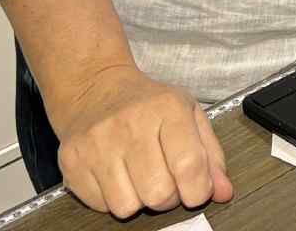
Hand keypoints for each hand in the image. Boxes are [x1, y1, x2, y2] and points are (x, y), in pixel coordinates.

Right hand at [54, 61, 234, 216]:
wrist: (94, 88)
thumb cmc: (148, 105)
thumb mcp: (188, 114)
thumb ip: (210, 155)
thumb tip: (224, 191)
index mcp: (167, 108)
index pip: (190, 166)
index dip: (199, 190)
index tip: (196, 190)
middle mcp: (130, 123)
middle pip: (159, 194)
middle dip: (168, 197)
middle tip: (165, 180)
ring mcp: (97, 143)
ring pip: (127, 207)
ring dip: (138, 200)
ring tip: (139, 177)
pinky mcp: (71, 161)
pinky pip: (100, 206)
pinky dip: (112, 199)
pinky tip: (116, 175)